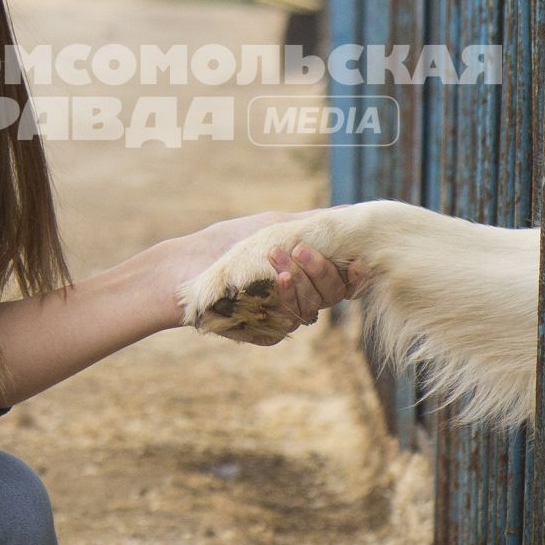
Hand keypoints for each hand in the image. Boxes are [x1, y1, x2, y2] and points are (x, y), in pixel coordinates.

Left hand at [147, 209, 368, 336]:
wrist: (186, 267)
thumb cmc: (228, 242)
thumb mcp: (272, 225)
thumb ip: (311, 224)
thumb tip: (351, 213)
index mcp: (306, 273)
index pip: (343, 279)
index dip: (355, 274)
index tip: (357, 261)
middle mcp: (300, 297)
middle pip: (332, 294)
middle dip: (321, 270)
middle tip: (299, 249)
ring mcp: (285, 316)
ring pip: (313, 307)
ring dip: (300, 280)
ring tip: (276, 255)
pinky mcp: (269, 331)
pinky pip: (290, 321)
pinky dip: (286, 298)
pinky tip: (276, 281)